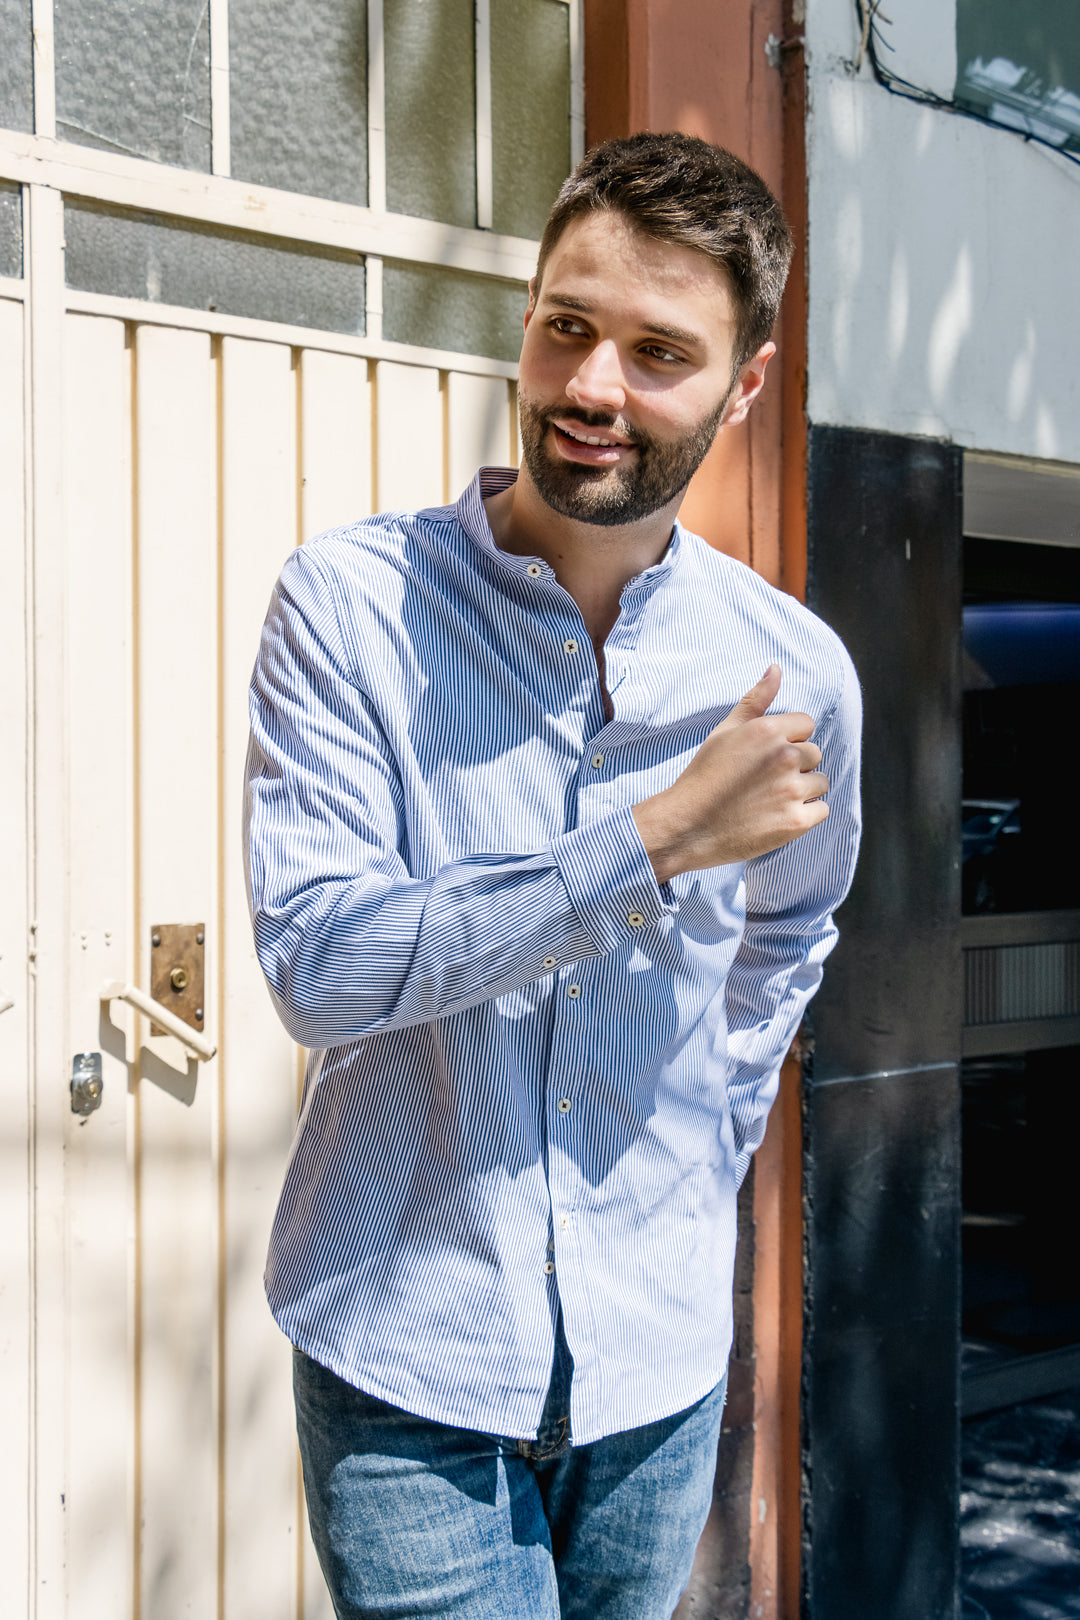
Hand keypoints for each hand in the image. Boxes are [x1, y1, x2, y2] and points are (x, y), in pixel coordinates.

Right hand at [632, 666, 829, 883]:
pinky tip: (777, 816)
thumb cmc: (705, 775)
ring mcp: (792, 791)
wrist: (687, 826)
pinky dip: (804, 815)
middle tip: (764, 781)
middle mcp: (785, 757)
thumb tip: (776, 668)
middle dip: (796, 765)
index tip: (765, 756)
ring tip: (770, 799)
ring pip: (820, 782)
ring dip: (802, 790)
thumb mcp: (725, 731)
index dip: (788, 740)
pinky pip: (821, 811)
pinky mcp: (796, 822)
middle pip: (815, 754)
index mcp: (768, 730)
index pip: (806, 724)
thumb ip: (755, 700)